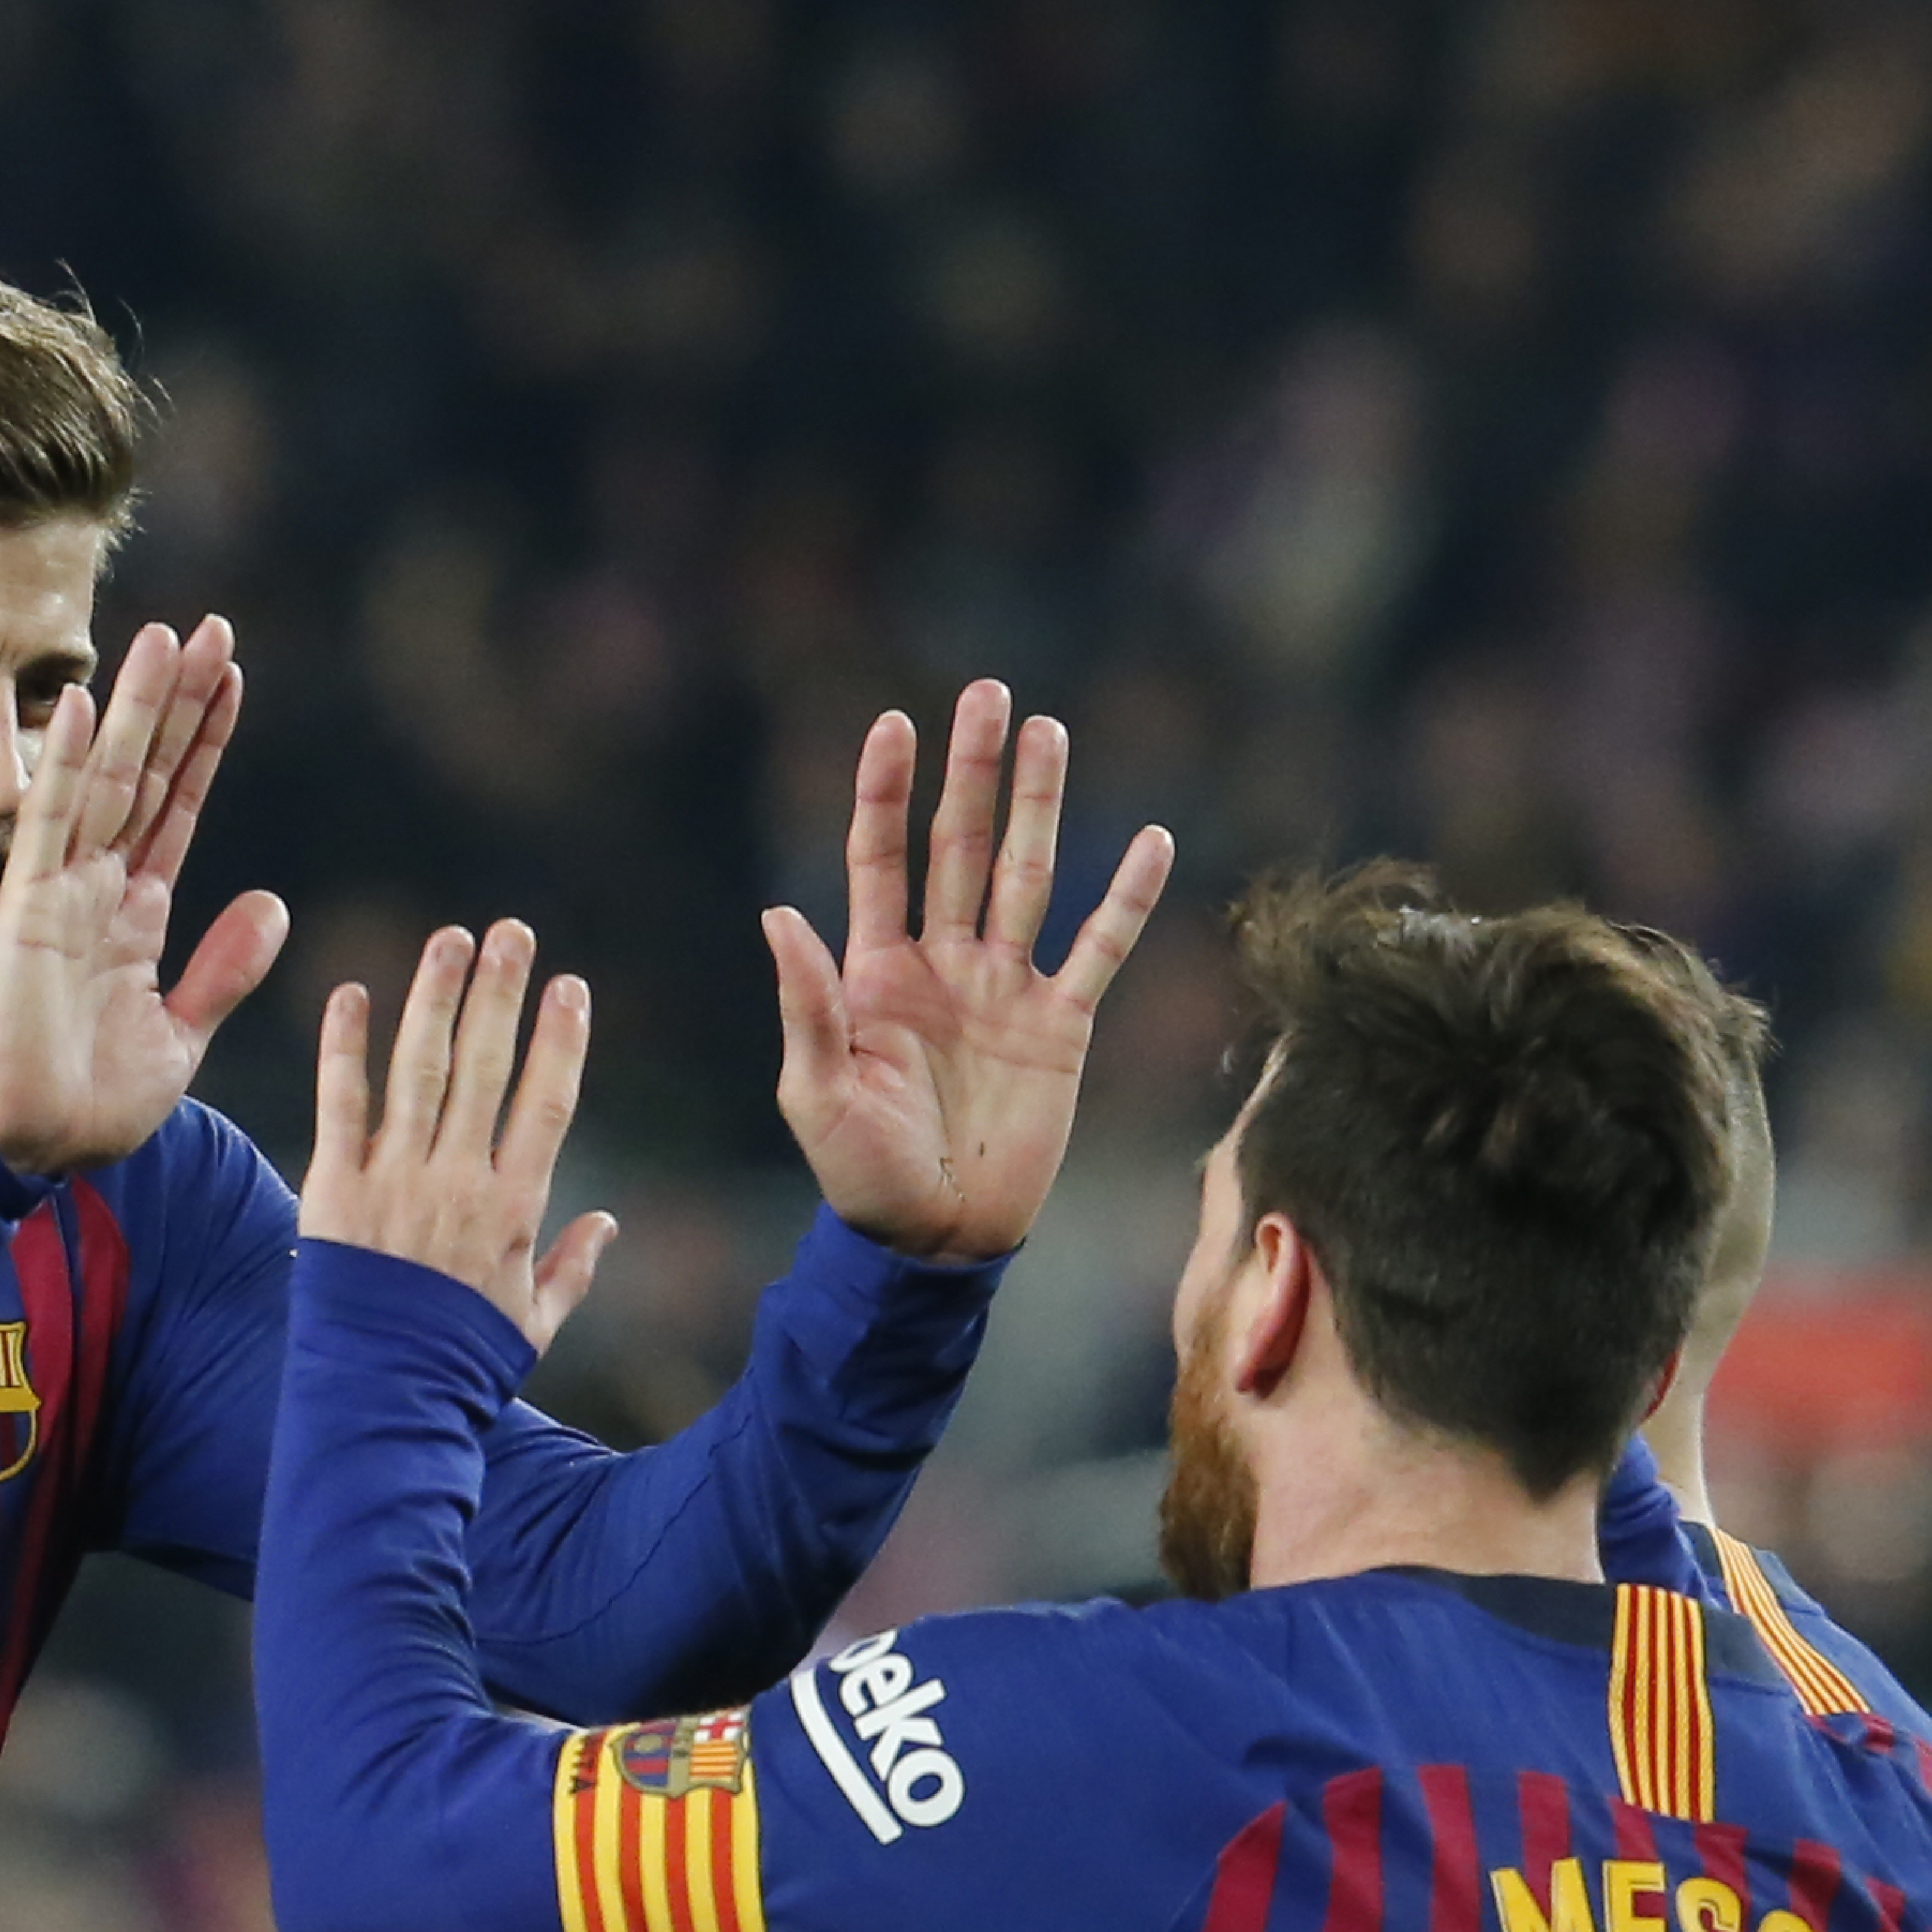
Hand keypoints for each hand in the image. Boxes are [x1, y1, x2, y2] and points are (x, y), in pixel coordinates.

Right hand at [0, 615, 288, 1176]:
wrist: (35, 1152)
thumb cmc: (94, 1105)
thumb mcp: (181, 1035)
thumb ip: (224, 970)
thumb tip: (275, 907)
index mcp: (135, 913)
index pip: (179, 806)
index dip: (205, 742)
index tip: (232, 677)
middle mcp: (97, 888)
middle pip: (147, 773)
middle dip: (177, 701)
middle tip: (211, 628)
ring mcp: (60, 892)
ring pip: (104, 780)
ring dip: (132, 709)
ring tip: (164, 636)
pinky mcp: (25, 911)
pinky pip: (46, 824)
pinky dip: (58, 765)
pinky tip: (74, 704)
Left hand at [299, 919, 617, 1352]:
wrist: (381, 1403)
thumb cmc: (462, 1370)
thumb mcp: (532, 1326)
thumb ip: (571, 1270)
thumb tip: (609, 1224)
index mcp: (512, 1209)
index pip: (546, 1103)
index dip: (560, 1040)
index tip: (571, 986)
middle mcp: (456, 1181)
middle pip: (486, 1068)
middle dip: (501, 994)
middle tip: (512, 932)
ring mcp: (394, 1180)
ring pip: (419, 1070)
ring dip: (434, 998)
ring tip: (449, 939)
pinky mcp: (333, 1189)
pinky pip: (339, 1103)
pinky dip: (343, 1046)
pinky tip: (350, 992)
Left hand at [765, 681, 1173, 1263]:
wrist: (933, 1238)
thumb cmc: (860, 1173)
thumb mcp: (816, 1093)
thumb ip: (809, 1004)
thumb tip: (779, 915)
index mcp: (875, 971)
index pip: (880, 858)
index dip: (886, 791)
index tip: (895, 722)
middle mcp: (942, 963)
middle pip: (960, 845)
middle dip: (972, 771)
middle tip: (987, 692)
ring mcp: (1004, 989)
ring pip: (1028, 876)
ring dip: (1041, 805)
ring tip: (1048, 731)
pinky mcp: (1059, 1027)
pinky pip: (1100, 951)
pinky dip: (1127, 900)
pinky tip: (1152, 841)